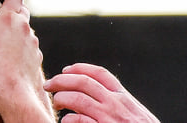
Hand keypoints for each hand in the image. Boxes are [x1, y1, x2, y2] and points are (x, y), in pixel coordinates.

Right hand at [0, 0, 48, 119]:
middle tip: (2, 14)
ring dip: (20, 31)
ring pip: (28, 29)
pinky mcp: (37, 57)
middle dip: (15, 10)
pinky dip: (24, 48)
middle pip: (23, 10)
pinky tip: (15, 57)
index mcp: (6, 19)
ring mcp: (32, 42)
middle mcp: (23, 27)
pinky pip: (31, 48)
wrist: (13, 92)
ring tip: (7, 37)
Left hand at [44, 64, 160, 122]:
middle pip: (83, 82)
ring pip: (77, 99)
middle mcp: (116, 104)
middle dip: (62, 80)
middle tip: (49, 84)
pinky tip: (65, 122)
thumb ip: (122, 104)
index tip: (66, 69)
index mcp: (124, 98)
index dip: (80, 68)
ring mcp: (108, 118)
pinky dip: (68, 120)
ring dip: (61, 98)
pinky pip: (79, 121)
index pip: (100, 74)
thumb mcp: (138, 114)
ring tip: (55, 103)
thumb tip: (104, 95)